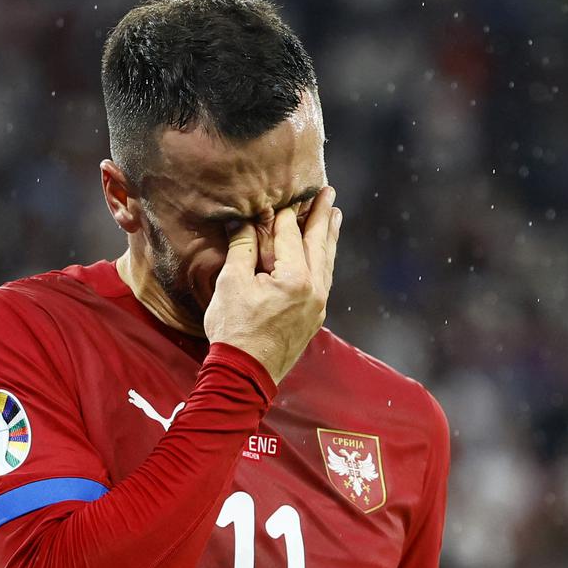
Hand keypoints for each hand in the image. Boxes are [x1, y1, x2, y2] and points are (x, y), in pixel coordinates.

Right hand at [203, 186, 341, 383]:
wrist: (244, 375)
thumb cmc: (234, 330)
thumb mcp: (231, 283)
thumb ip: (242, 248)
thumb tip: (242, 221)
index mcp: (294, 278)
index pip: (290, 235)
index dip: (285, 214)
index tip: (287, 193)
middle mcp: (314, 290)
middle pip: (319, 244)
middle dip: (322, 216)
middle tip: (329, 193)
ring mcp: (318, 306)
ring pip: (326, 263)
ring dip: (329, 237)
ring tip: (335, 216)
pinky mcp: (314, 318)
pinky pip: (324, 280)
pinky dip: (324, 261)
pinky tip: (323, 255)